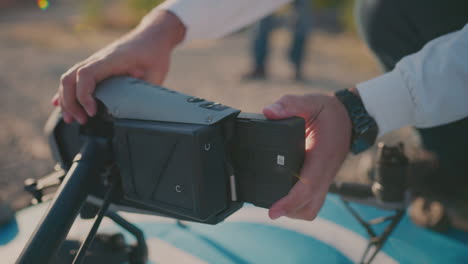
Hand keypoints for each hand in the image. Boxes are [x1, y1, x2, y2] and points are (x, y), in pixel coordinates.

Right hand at [52, 10, 185, 123]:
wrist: (153, 36)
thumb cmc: (154, 54)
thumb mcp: (155, 75)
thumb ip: (144, 92)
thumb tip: (135, 112)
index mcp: (110, 59)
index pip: (85, 75)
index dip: (83, 96)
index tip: (93, 112)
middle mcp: (98, 59)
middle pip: (69, 78)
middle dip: (70, 103)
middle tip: (82, 121)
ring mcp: (94, 62)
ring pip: (69, 79)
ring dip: (66, 100)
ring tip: (72, 119)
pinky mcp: (96, 66)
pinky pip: (75, 79)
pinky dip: (67, 93)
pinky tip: (60, 105)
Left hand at [263, 93, 351, 220]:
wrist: (349, 118)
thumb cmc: (329, 112)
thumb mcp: (310, 102)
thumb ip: (289, 105)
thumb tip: (269, 112)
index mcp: (322, 156)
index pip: (307, 186)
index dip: (290, 201)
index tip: (273, 211)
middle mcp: (325, 172)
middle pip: (308, 206)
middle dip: (289, 211)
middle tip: (270, 208)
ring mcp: (325, 179)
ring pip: (311, 208)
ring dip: (294, 210)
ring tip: (276, 204)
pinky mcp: (321, 180)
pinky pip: (311, 200)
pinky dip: (298, 204)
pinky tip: (284, 195)